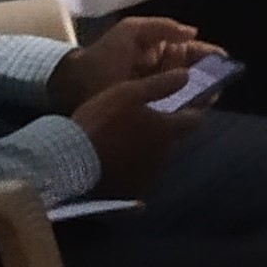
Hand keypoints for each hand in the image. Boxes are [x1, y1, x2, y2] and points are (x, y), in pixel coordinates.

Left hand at [48, 15, 218, 109]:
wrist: (77, 84)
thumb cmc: (105, 55)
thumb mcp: (131, 30)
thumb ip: (162, 27)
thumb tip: (193, 32)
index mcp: (160, 48)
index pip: (192, 50)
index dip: (208, 54)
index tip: (223, 61)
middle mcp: (163, 69)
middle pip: (196, 71)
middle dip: (210, 75)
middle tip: (222, 81)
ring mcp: (157, 90)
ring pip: (189, 90)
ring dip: (202, 92)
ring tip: (214, 94)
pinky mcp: (150, 108)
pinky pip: (175, 106)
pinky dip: (187, 107)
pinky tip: (198, 108)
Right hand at [71, 70, 203, 196]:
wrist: (71, 161)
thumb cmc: (101, 121)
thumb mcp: (129, 93)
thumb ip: (161, 84)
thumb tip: (186, 76)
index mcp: (167, 129)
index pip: (194, 119)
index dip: (192, 110)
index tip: (187, 105)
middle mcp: (164, 154)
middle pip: (174, 139)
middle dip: (167, 131)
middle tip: (148, 121)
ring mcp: (149, 174)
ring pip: (157, 157)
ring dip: (149, 149)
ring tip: (128, 141)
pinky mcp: (132, 191)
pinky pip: (140, 175)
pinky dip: (134, 167)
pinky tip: (118, 160)